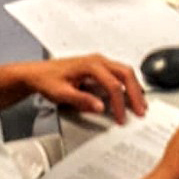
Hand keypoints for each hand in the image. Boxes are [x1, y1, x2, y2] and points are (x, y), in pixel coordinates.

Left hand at [22, 55, 146, 123]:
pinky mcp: (99, 67)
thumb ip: (81, 100)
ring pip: (124, 71)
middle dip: (135, 92)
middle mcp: (97, 60)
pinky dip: (128, 85)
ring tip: (140, 104)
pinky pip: (119, 73)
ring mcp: (99, 62)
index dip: (119, 103)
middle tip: (141, 110)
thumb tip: (99, 106)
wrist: (37, 73)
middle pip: (125, 73)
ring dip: (134, 88)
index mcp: (90, 65)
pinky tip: (129, 95)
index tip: (121, 118)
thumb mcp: (61, 93)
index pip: (112, 84)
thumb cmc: (47, 80)